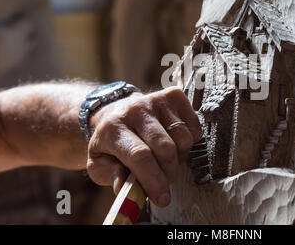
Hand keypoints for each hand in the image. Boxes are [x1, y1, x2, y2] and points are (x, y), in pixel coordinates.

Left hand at [86, 86, 201, 206]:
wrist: (117, 111)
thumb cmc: (112, 143)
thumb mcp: (100, 163)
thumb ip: (110, 176)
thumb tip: (126, 184)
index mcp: (113, 128)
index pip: (139, 155)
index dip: (154, 179)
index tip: (162, 198)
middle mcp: (135, 109)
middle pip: (165, 147)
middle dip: (169, 173)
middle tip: (165, 183)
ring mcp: (156, 100)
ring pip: (183, 139)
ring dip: (179, 158)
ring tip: (165, 159)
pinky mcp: (174, 95)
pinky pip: (194, 128)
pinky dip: (189, 143)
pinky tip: (174, 142)